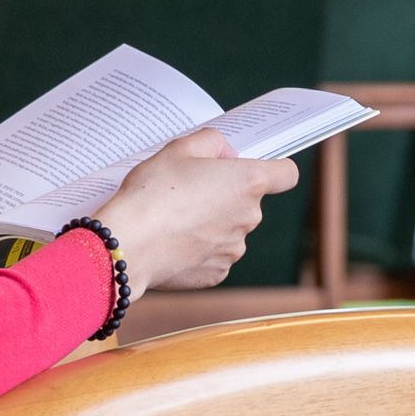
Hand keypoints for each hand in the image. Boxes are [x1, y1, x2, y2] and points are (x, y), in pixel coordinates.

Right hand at [90, 127, 300, 290]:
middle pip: (249, 201)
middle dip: (226, 194)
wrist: (128, 244)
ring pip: (230, 229)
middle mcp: (249, 218)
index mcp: (247, 183)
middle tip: (190, 189)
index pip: (286, 174)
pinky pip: (214, 255)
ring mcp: (234, 249)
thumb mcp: (178, 149)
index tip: (252, 168)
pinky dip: (198, 248)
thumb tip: (224, 153)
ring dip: (212, 223)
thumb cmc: (152, 194)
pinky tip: (173, 241)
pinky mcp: (216, 274)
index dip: (273, 169)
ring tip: (175, 218)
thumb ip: (210, 142)